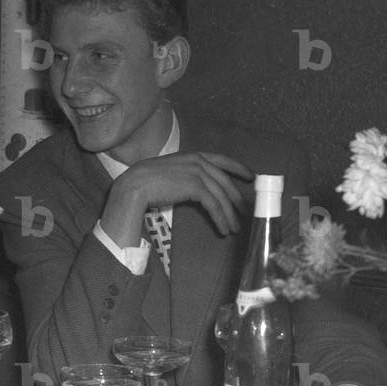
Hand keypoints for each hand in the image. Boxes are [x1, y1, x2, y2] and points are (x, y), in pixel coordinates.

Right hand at [101, 152, 253, 246]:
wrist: (135, 185)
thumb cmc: (146, 182)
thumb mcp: (170, 172)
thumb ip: (185, 175)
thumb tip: (194, 188)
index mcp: (193, 156)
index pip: (223, 160)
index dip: (239, 168)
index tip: (251, 176)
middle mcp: (198, 162)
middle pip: (225, 182)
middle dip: (236, 199)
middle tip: (243, 212)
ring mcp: (198, 173)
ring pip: (222, 196)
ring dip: (230, 214)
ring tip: (234, 228)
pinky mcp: (196, 187)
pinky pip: (214, 205)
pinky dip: (221, 219)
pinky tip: (223, 229)